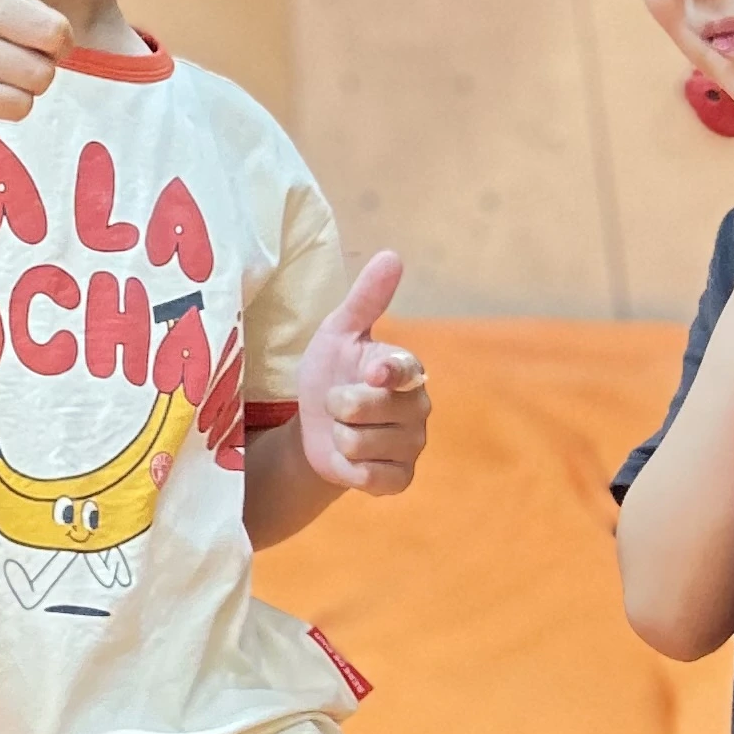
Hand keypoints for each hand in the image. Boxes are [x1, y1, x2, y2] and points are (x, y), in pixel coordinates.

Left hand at [293, 251, 430, 497]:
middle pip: (367, 409)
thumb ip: (366, 299)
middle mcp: (418, 406)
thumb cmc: (331, 373)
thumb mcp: (339, 333)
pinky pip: (369, 478)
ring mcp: (413, 445)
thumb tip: (392, 255)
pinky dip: (349, 469)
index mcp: (407, 368)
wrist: (316, 427)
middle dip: (336, 406)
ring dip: (338, 438)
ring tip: (343, 429)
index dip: (384, 372)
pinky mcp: (400, 479)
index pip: (404, 369)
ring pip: (361, 444)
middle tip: (338, 403)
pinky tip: (351, 459)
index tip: (370, 371)